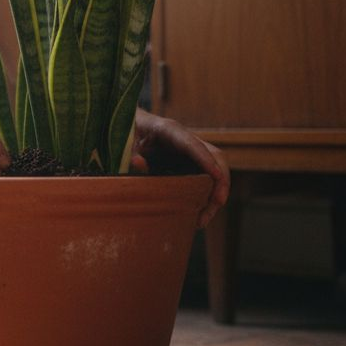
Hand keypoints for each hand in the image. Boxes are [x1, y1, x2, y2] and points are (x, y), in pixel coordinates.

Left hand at [129, 109, 229, 227]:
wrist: (128, 125)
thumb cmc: (127, 131)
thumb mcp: (124, 141)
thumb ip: (131, 152)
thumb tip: (138, 163)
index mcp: (169, 130)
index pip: (192, 144)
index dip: (206, 159)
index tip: (217, 176)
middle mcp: (185, 139)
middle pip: (214, 156)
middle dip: (221, 180)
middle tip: (217, 203)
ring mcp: (190, 151)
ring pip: (214, 169)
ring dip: (215, 193)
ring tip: (202, 220)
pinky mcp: (189, 162)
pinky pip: (206, 177)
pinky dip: (207, 194)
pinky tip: (199, 213)